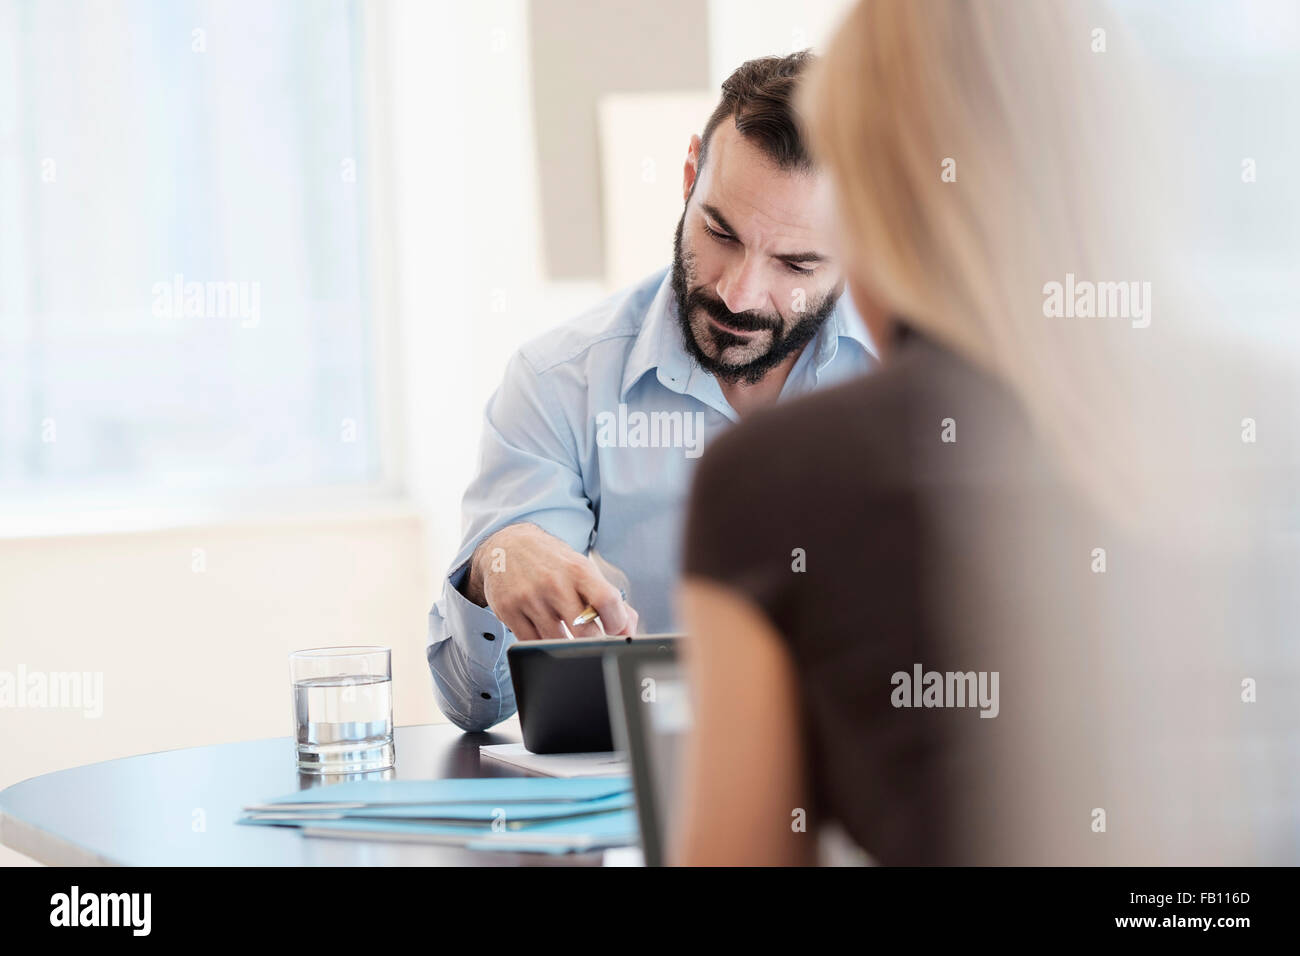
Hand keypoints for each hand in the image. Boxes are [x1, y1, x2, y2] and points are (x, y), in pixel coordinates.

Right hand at [467, 523, 638, 640]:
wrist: (508, 545)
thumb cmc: (553, 562)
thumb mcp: (583, 569)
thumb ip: (609, 598)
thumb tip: (628, 629)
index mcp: (579, 570)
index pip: (607, 602)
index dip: (617, 623)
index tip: (614, 629)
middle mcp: (554, 583)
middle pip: (584, 632)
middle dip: (593, 642)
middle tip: (593, 639)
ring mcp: (529, 598)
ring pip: (556, 642)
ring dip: (565, 644)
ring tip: (566, 632)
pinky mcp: (508, 611)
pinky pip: (532, 643)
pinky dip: (542, 644)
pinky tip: (546, 631)